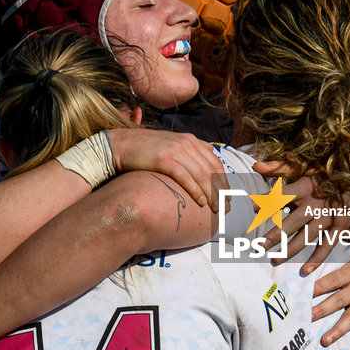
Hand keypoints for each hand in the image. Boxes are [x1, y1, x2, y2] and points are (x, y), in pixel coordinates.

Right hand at [109, 129, 225, 210]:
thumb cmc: (147, 150)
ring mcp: (175, 150)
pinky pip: (185, 177)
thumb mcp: (172, 145)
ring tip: (216, 209)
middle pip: (211, 170)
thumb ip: (190, 150)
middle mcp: (186, 143)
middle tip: (226, 207)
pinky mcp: (164, 160)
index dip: (224, 180)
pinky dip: (195, 191)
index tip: (228, 196)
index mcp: (191, 140)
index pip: (215, 162)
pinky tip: (201, 202)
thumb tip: (209, 156)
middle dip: (221, 190)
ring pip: (201, 175)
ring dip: (211, 194)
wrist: (121, 145)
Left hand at [254, 161, 349, 272]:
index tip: (251, 207)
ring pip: (307, 236)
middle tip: (258, 246)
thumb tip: (256, 165)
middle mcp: (317, 203)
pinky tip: (305, 270)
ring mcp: (329, 217)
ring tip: (275, 259)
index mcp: (306, 187)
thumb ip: (279, 167)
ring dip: (291, 249)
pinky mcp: (340, 227)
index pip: (283, 196)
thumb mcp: (303, 167)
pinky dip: (318, 258)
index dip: (267, 201)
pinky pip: (327, 245)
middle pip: (293, 221)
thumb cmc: (322, 174)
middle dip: (275, 235)